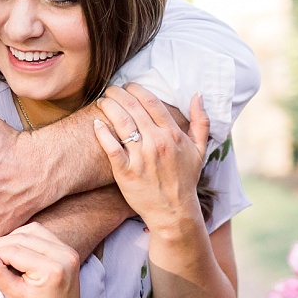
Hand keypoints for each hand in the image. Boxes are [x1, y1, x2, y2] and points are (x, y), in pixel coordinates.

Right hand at [0, 222, 79, 297]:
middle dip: (0, 244)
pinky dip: (26, 238)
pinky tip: (14, 249)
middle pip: (23, 238)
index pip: (14, 251)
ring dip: (13, 238)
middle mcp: (65, 256)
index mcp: (52, 269)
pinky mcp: (68, 251)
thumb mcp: (14, 295)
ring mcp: (69, 252)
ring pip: (33, 231)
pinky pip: (43, 235)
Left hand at [93, 84, 208, 236]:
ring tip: (102, 101)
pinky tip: (96, 123)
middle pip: (133, 108)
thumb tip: (197, 95)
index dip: (137, 90)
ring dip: (109, 107)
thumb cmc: (185, 180)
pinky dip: (102, 133)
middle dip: (119, 94)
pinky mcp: (126, 172)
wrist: (174, 212)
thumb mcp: (200, 150)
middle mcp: (157, 143)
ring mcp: (141, 158)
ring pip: (121, 123)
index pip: (152, 102)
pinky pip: (111, 147)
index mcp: (173, 135)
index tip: (129, 85)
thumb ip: (201, 121)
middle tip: (111, 89)